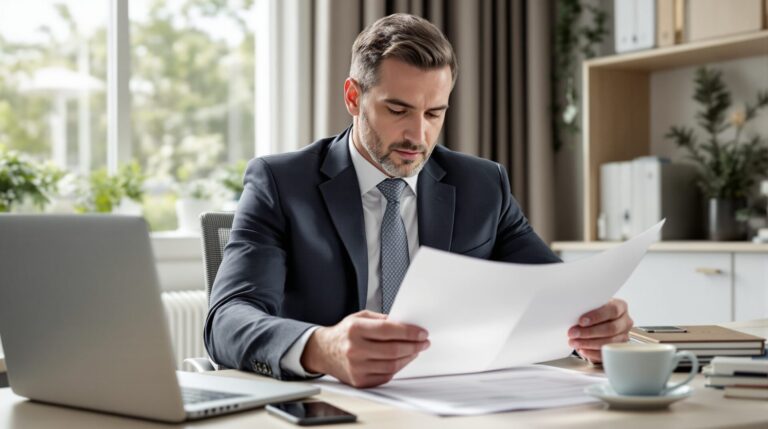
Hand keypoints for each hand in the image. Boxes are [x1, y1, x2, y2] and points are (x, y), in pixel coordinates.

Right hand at [300, 310, 429, 386]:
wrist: (323, 352)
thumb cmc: (344, 333)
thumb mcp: (360, 318)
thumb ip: (382, 320)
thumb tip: (407, 325)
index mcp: (355, 329)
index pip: (388, 330)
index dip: (409, 332)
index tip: (422, 333)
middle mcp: (355, 349)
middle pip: (393, 350)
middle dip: (414, 346)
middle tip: (423, 342)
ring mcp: (356, 367)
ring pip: (392, 365)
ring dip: (409, 358)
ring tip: (415, 351)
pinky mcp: (359, 381)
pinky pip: (386, 376)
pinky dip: (397, 368)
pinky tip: (402, 360)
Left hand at [568, 298, 632, 362]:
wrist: (597, 323)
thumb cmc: (594, 313)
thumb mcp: (592, 306)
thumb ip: (587, 308)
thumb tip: (574, 314)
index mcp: (621, 307)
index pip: (612, 310)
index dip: (596, 316)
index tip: (581, 321)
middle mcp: (625, 322)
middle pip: (611, 328)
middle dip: (589, 332)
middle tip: (573, 333)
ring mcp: (623, 337)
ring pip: (608, 342)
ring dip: (588, 343)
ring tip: (574, 342)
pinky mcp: (618, 350)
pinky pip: (606, 354)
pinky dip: (592, 353)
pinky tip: (582, 349)